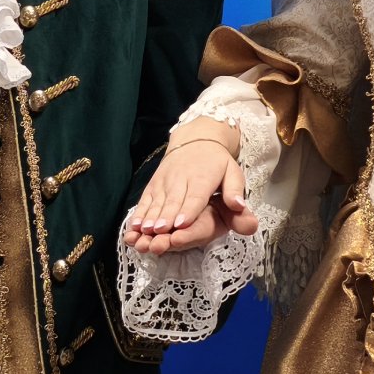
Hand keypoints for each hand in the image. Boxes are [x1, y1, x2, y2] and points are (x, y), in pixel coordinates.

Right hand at [124, 118, 257, 253]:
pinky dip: (140, 213)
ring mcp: (165, 181)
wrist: (195, 140)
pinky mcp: (154, 184)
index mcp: (203, 178)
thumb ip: (235, 190)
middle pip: (173, 201)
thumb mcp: (233, 172)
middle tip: (161, 232)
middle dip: (166, 217)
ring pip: (157, 201)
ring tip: (146, 231)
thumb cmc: (217, 162)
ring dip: (150, 217)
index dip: (188, 210)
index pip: (195, 197)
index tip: (181, 224)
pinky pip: (146, 200)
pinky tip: (135, 225)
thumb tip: (239, 206)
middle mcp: (181, 179)